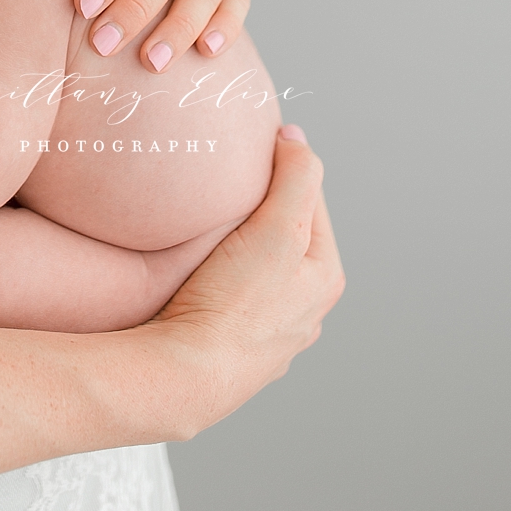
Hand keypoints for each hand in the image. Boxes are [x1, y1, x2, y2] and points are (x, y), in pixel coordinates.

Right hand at [150, 128, 344, 430]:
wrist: (186, 373)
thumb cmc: (234, 303)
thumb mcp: (278, 228)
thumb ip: (296, 177)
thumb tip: (295, 137)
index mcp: (324, 274)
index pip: (309, 195)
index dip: (280, 164)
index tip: (247, 146)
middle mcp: (306, 306)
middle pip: (284, 229)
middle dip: (259, 203)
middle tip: (223, 182)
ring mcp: (271, 330)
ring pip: (259, 262)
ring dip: (239, 239)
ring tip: (207, 223)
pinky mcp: (235, 344)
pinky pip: (234, 292)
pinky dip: (220, 273)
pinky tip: (198, 269)